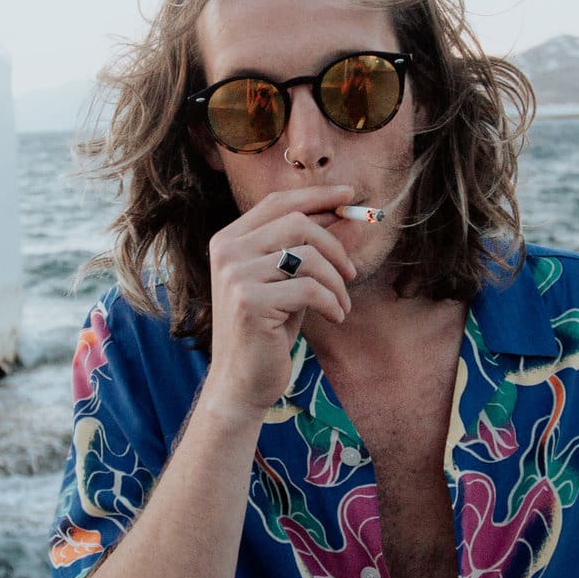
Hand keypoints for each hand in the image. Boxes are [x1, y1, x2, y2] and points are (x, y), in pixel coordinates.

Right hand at [195, 183, 361, 416]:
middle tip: (351, 273)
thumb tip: (351, 216)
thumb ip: (313, 249)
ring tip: (341, 303)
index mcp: (229, 240)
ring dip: (337, 281)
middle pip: (297, 223)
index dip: (316, 195)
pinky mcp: (250, 302)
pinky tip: (336, 316)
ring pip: (307, 256)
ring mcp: (235, 276)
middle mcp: (227, 251)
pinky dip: (333, 302)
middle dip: (335, 245)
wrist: (242, 383)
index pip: (278, 202)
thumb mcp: (292, 283)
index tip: (350, 196)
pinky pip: (310, 289)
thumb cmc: (269, 330)